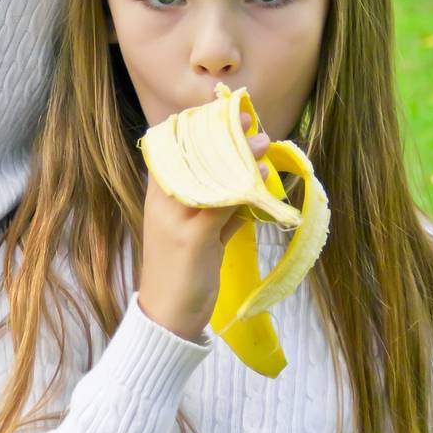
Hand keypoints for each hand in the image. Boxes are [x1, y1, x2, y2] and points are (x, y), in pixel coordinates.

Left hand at [138, 110, 270, 342]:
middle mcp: (178, 195)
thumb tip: (248, 166)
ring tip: (267, 156)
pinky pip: (230, 205)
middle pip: (206, 160)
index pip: (183, 145)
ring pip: (221, 181)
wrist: (174, 320)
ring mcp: (195, 214)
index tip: (232, 112)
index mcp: (164, 189)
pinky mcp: (210, 232)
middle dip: (231, 145)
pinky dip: (246, 197)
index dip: (206, 126)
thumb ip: (220, 199)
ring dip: (243, 170)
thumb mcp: (196, 235)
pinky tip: (263, 190)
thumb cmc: (178, 275)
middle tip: (260, 133)